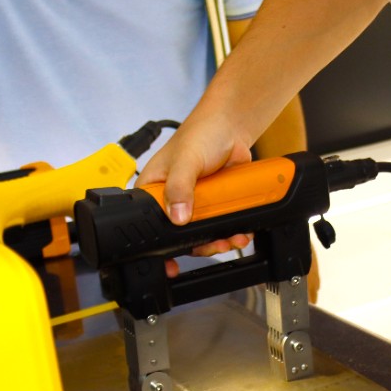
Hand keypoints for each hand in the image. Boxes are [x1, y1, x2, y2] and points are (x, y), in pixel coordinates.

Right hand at [140, 118, 256, 253]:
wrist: (231, 127)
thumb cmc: (201, 134)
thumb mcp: (186, 160)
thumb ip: (180, 187)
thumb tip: (177, 216)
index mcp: (152, 190)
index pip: (149, 224)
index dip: (160, 246)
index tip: (171, 263)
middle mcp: (171, 200)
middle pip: (180, 235)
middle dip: (200, 245)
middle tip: (214, 245)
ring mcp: (194, 204)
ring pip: (203, 234)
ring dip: (219, 241)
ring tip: (233, 239)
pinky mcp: (214, 204)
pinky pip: (221, 225)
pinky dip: (232, 231)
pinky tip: (240, 231)